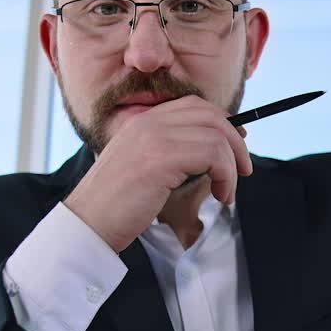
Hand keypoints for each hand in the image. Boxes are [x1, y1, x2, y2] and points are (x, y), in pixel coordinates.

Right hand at [63, 95, 252, 252]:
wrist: (88, 223)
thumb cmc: (115, 207)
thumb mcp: (142, 170)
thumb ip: (168, 154)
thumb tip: (211, 152)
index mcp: (141, 122)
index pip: (194, 106)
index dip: (222, 124)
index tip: (234, 147)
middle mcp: (148, 122)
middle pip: (211, 115)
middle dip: (235, 141)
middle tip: (243, 170)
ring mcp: (154, 137)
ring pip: (217, 135)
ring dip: (232, 165)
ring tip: (226, 192)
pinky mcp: (163, 157)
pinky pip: (214, 154)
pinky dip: (226, 176)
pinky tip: (220, 195)